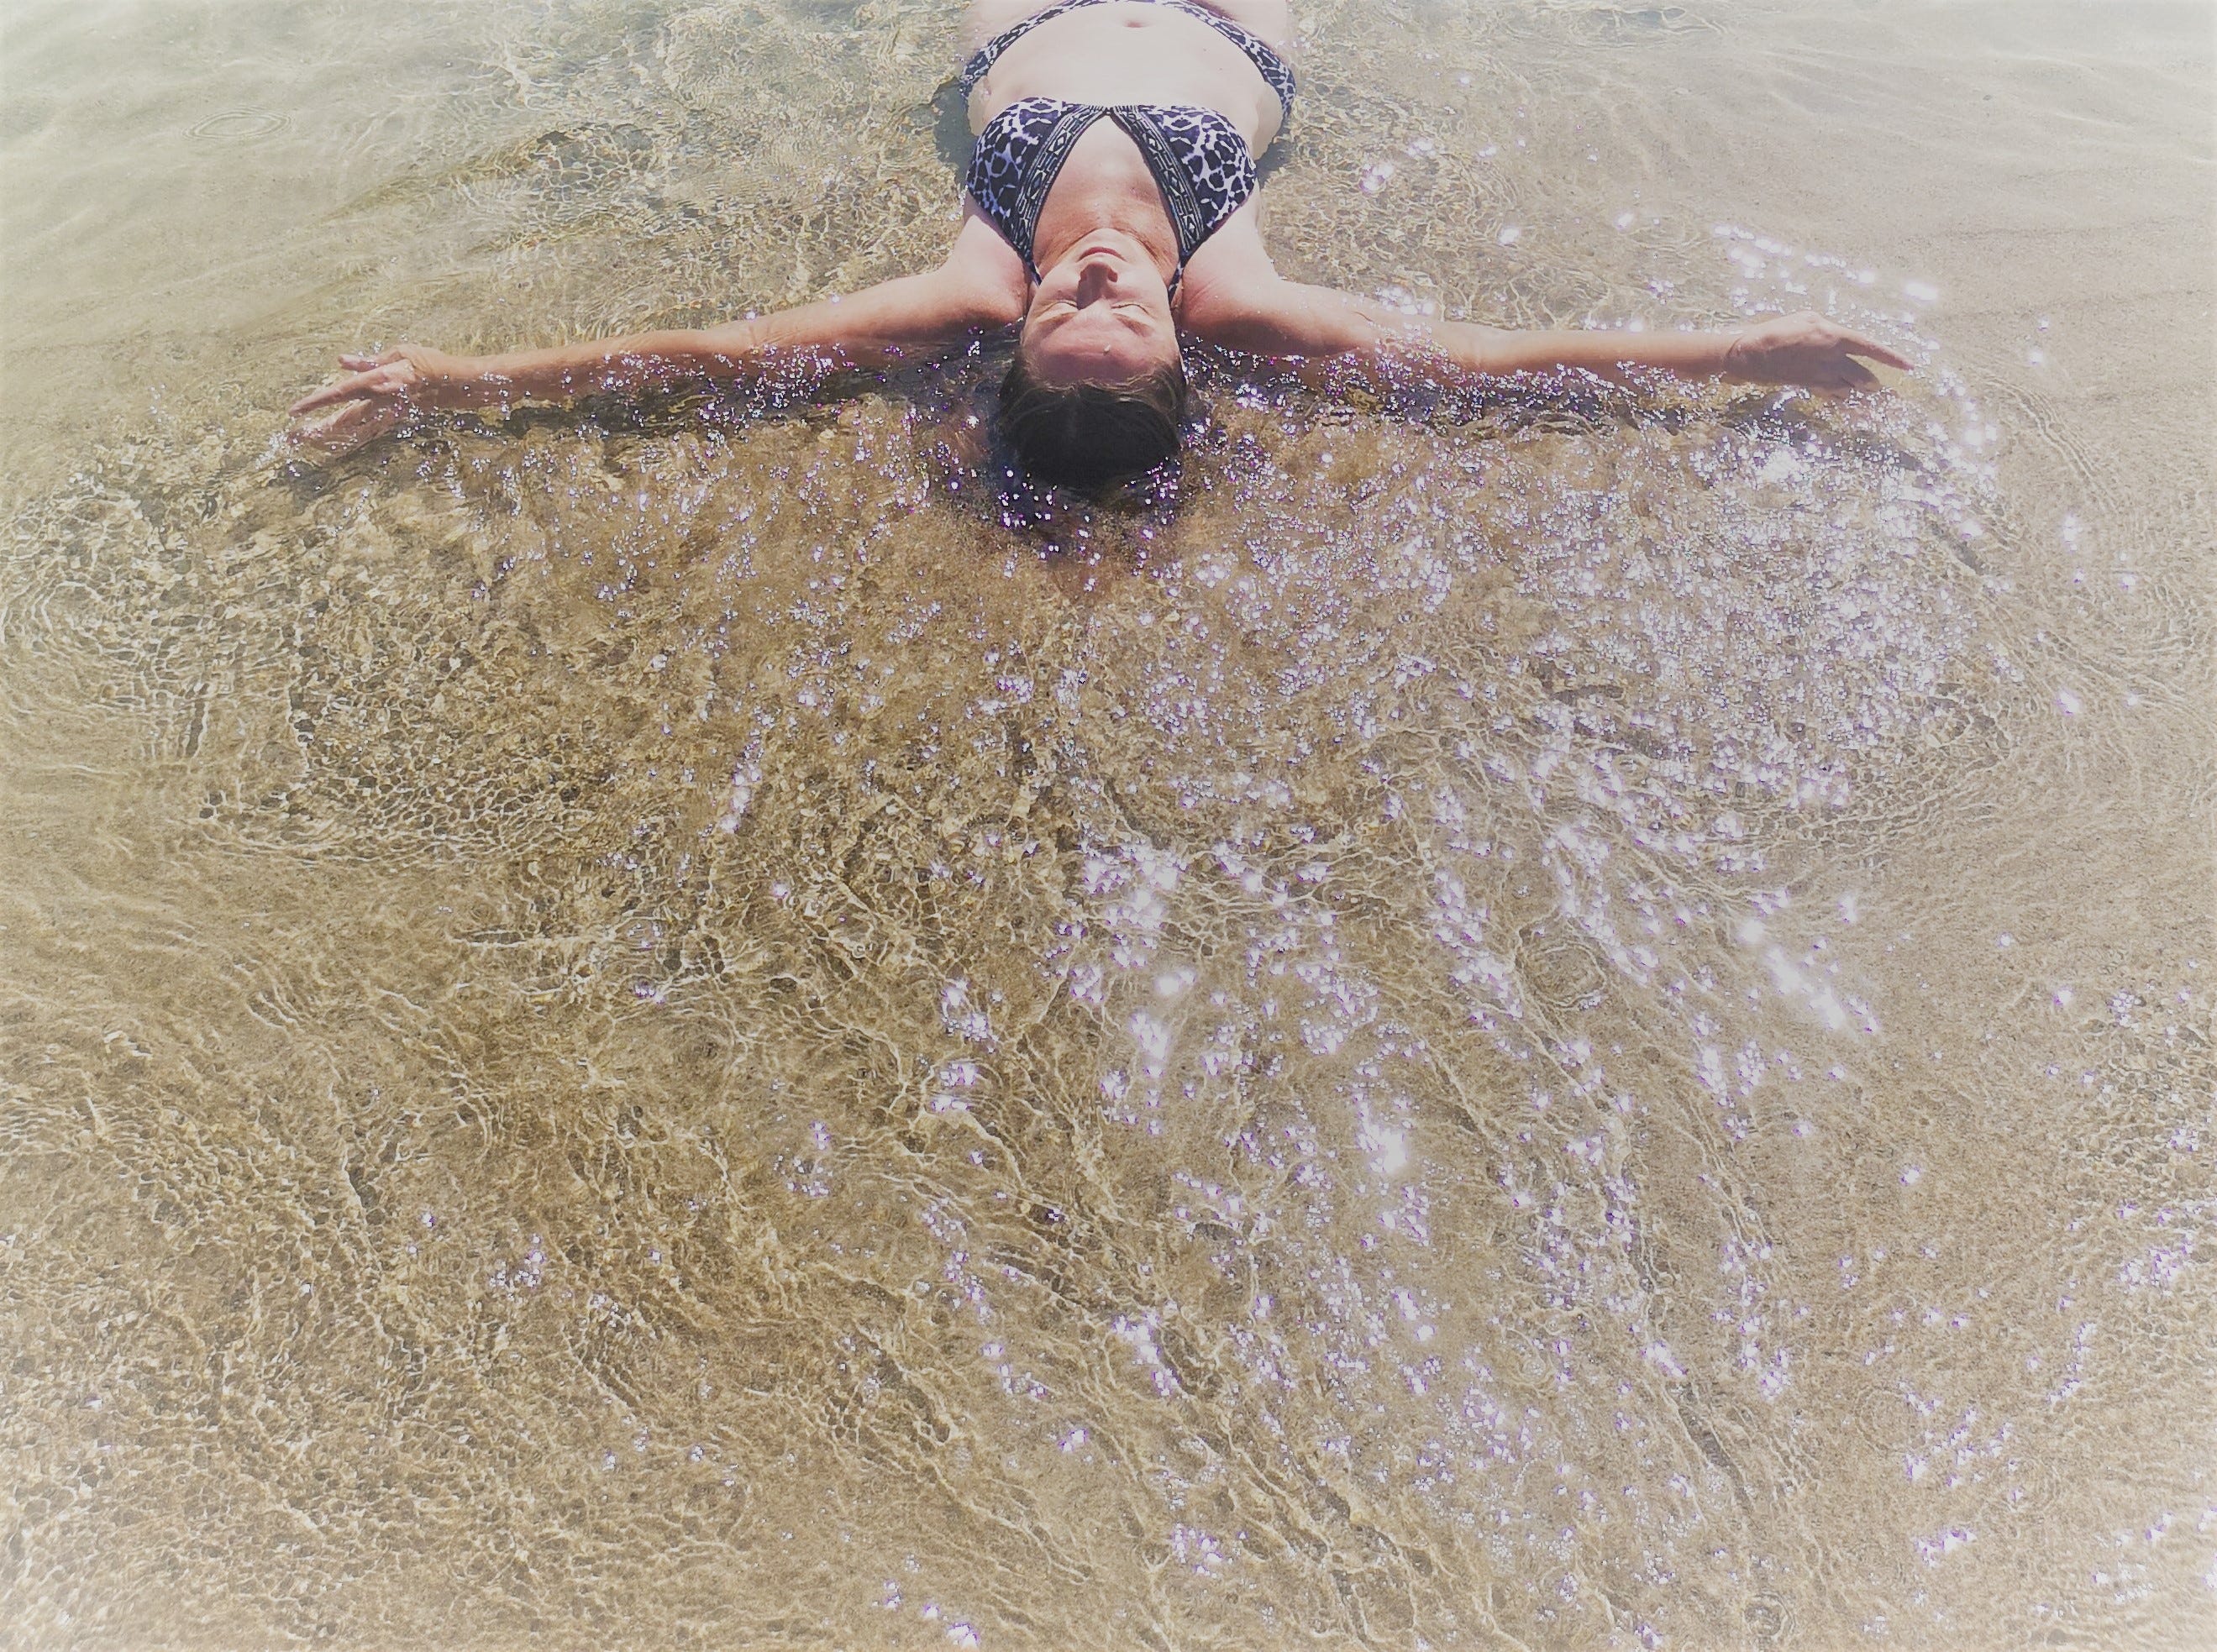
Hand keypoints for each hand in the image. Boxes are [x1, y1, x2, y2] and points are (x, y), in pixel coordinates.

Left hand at [287, 345, 483, 453]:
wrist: (457, 384)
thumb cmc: (429, 364)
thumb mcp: (399, 353)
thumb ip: (369, 360)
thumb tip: (343, 361)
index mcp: (377, 383)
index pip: (338, 394)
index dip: (315, 404)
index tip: (295, 411)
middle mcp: (380, 402)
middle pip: (343, 421)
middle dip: (319, 430)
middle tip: (297, 438)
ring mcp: (389, 414)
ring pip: (355, 430)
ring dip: (333, 437)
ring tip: (313, 441)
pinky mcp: (397, 418)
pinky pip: (370, 429)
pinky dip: (353, 435)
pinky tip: (343, 439)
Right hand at [1721, 311, 1911, 389]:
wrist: (1750, 354)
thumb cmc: (1778, 330)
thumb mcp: (1808, 319)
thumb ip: (1830, 330)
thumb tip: (1841, 341)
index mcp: (1835, 337)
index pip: (1871, 348)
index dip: (1892, 358)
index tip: (1910, 367)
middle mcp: (1832, 359)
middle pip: (1864, 378)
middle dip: (1872, 383)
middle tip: (1876, 386)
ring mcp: (1821, 376)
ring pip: (1850, 390)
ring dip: (1856, 391)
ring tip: (1861, 392)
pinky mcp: (1810, 387)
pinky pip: (1833, 395)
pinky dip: (1840, 396)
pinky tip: (1841, 395)